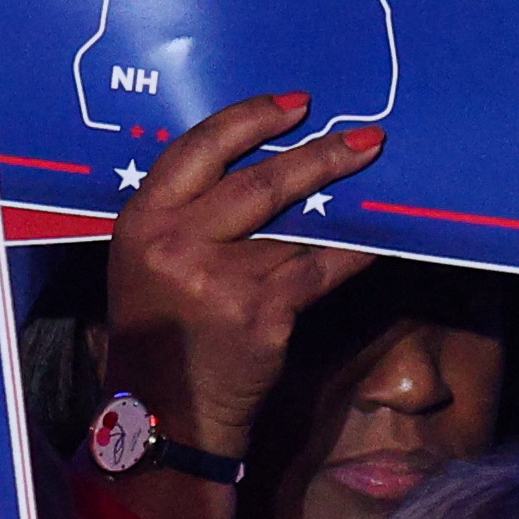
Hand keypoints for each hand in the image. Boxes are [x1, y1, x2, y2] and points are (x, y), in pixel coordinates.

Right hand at [104, 92, 387, 469]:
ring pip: (296, 228)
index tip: (298, 105)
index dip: (251, 120)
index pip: (199, 148)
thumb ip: (189, 215)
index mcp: (142, 220)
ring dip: (342, 203)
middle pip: (259, 183)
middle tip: (365, 138)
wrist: (163, 413)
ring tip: (375, 180)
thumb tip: (265, 170)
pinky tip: (375, 239)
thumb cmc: (160, 331)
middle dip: (319, 155)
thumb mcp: (148, 261)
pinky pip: (320, 270)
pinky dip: (351, 253)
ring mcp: (219, 280)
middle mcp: (176, 243)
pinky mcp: (260, 315)